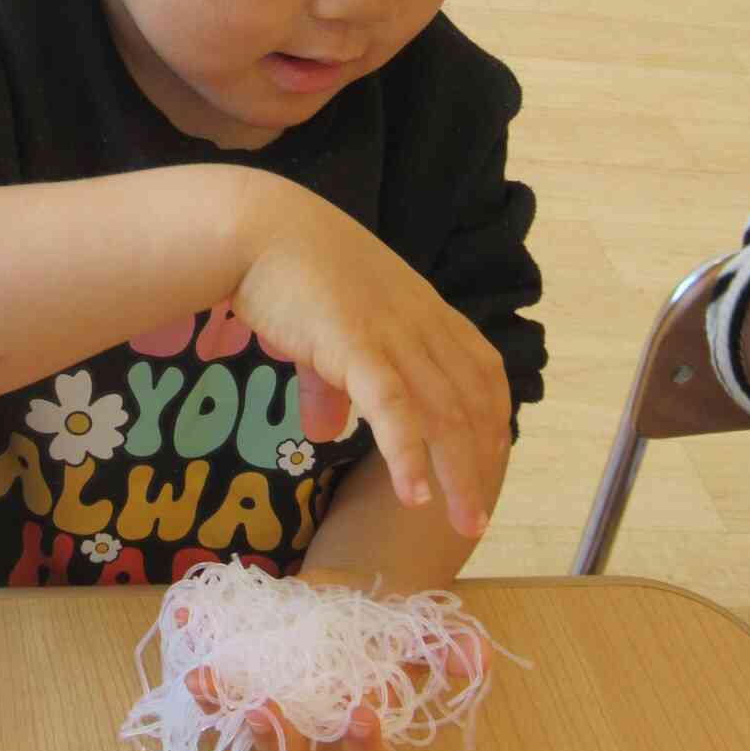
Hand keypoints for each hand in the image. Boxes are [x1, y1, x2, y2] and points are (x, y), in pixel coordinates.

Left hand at [184, 569, 489, 750]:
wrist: (338, 598)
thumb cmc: (379, 630)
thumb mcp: (411, 632)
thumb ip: (443, 645)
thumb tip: (480, 656)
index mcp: (353, 727)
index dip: (361, 743)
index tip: (362, 715)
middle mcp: (306, 727)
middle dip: (275, 736)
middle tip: (264, 711)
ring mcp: (265, 701)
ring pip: (238, 720)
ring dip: (219, 702)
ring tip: (204, 676)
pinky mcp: (236, 673)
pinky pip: (211, 669)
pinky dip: (196, 640)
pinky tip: (184, 614)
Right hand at [231, 172, 509, 535]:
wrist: (257, 227)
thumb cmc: (286, 267)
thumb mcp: (321, 328)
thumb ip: (328, 383)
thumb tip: (324, 432)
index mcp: (419, 308)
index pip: (480, 366)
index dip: (492, 415)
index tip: (491, 458)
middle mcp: (418, 322)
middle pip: (470, 401)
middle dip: (481, 462)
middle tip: (478, 517)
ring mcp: (390, 333)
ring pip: (443, 413)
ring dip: (459, 474)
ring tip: (464, 523)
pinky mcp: (356, 345)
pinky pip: (393, 408)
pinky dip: (408, 454)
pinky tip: (414, 495)